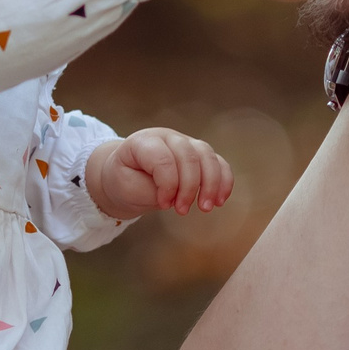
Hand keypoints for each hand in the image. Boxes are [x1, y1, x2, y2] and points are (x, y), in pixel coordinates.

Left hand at [85, 128, 233, 219]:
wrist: (126, 178)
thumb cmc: (125, 182)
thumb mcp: (128, 188)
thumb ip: (154, 189)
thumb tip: (180, 193)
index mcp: (144, 141)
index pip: (163, 158)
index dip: (167, 184)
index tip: (163, 204)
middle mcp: (167, 138)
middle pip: (188, 156)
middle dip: (190, 187)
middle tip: (182, 211)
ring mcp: (185, 143)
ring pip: (208, 156)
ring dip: (211, 185)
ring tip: (205, 208)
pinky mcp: (199, 155)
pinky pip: (219, 163)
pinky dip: (223, 181)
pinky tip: (220, 201)